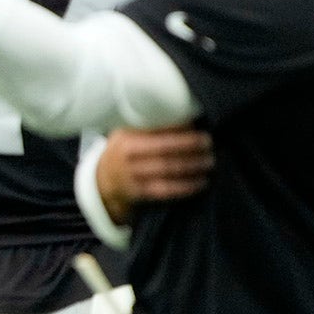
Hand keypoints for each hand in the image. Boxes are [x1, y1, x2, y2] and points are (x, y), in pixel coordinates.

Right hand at [96, 126, 213, 223]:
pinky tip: (200, 182)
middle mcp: (128, 157)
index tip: (197, 128)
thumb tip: (185, 119)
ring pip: (168, 170)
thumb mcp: (125, 135)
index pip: (156, 132)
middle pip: (164, 150)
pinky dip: (186, 186)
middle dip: (190, 147)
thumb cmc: (122, 154)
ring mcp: (133, 176)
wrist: (103, 182)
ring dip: (193, 166)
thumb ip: (147, 128)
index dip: (179, 131)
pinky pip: (166, 190)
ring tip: (209, 161)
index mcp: (126, 138)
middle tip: (208, 143)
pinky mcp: (139, 194)